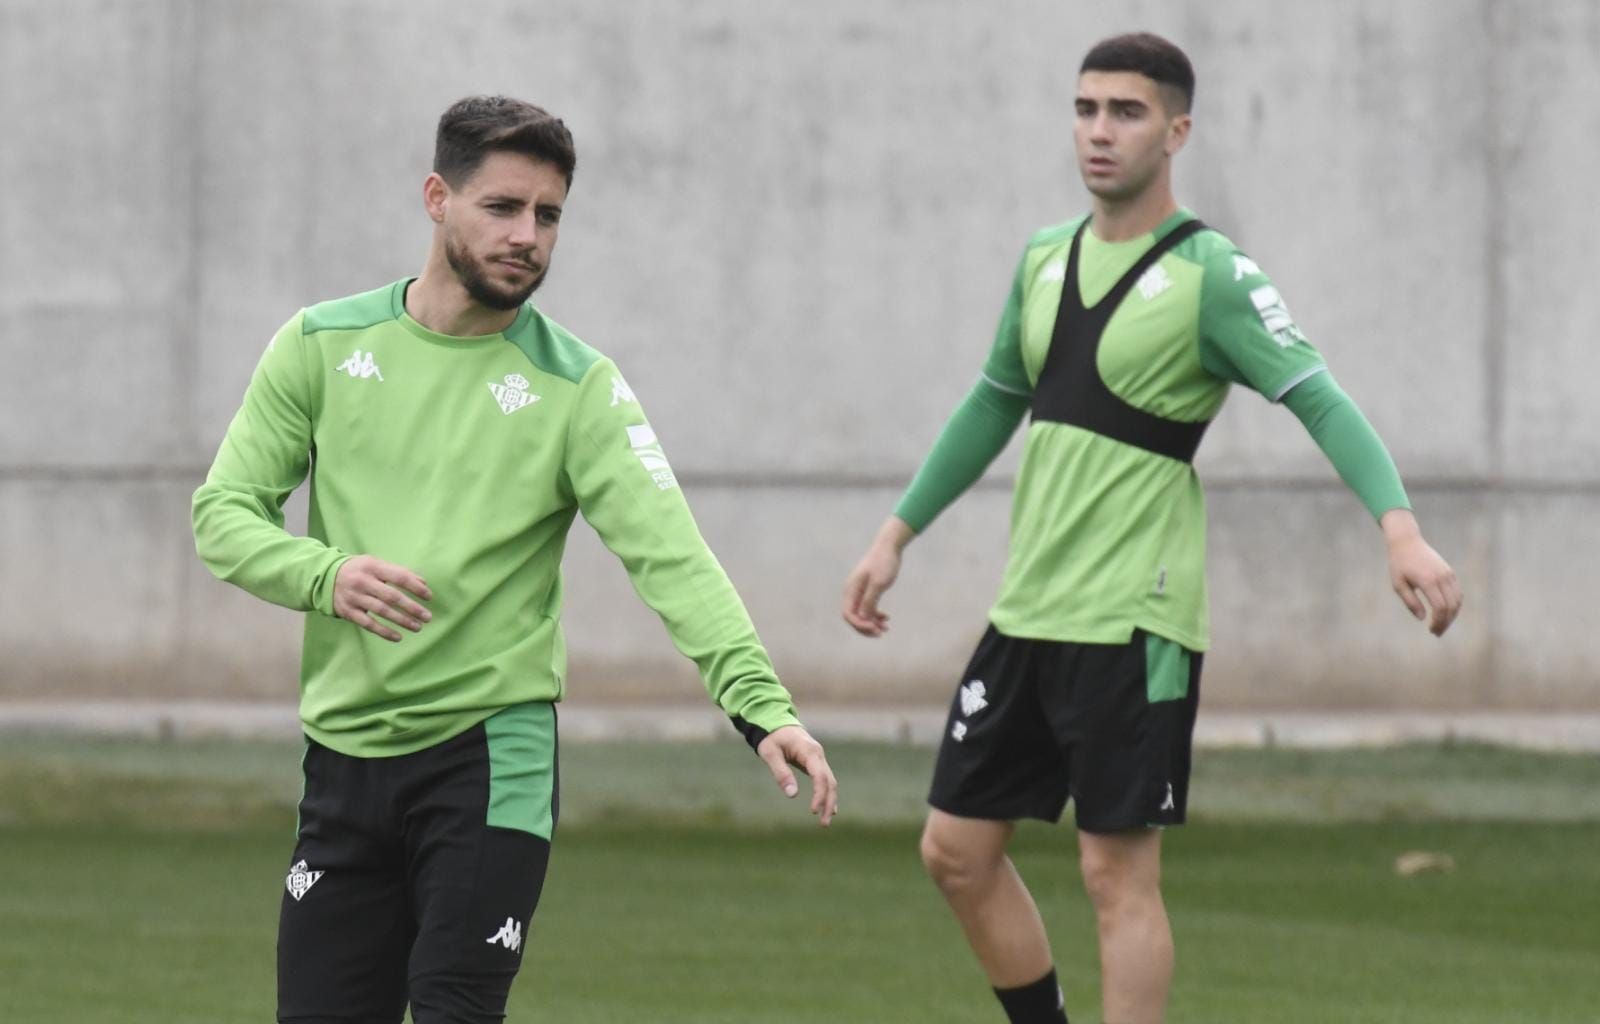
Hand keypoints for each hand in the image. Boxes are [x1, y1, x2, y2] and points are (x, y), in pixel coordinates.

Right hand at [332, 555, 432, 641]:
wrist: (324, 577)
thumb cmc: (358, 570)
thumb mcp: (375, 564)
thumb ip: (398, 571)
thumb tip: (422, 583)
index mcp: (372, 567)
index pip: (399, 577)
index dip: (416, 587)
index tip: (429, 596)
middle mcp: (363, 582)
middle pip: (392, 597)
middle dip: (412, 608)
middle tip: (428, 617)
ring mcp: (354, 597)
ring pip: (382, 611)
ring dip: (402, 621)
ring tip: (418, 627)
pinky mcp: (348, 611)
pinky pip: (368, 624)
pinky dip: (384, 631)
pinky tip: (398, 637)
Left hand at [756, 725, 838, 826]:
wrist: (776, 722)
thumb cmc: (771, 737)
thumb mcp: (770, 754)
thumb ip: (781, 773)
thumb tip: (792, 795)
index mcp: (809, 751)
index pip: (820, 777)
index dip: (819, 795)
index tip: (813, 811)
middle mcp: (818, 755)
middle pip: (830, 782)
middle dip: (828, 803)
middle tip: (823, 824)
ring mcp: (819, 759)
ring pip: (830, 782)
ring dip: (829, 801)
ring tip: (825, 822)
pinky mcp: (816, 763)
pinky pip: (826, 780)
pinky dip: (828, 794)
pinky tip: (828, 809)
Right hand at [842, 517, 914, 636]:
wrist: (889, 547)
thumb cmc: (884, 563)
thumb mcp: (878, 583)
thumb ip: (869, 600)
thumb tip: (862, 618)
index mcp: (851, 590)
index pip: (848, 614)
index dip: (860, 625)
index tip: (875, 629)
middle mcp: (852, 592)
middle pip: (853, 617)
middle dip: (865, 627)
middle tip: (880, 633)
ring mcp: (859, 591)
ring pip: (862, 614)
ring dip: (872, 623)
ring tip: (886, 628)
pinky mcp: (868, 590)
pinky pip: (868, 607)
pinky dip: (876, 615)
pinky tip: (887, 617)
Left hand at [1381, 510, 1460, 636]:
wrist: (1407, 541)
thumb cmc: (1399, 564)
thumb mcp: (1398, 584)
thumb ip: (1410, 602)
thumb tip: (1423, 619)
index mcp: (1428, 580)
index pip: (1440, 607)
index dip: (1438, 622)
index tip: (1431, 630)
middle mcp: (1441, 577)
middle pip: (1451, 606)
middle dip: (1446, 622)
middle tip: (1436, 632)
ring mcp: (1448, 574)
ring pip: (1457, 600)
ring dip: (1452, 616)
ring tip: (1441, 626)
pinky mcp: (1450, 572)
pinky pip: (1457, 593)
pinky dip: (1454, 605)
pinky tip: (1445, 614)